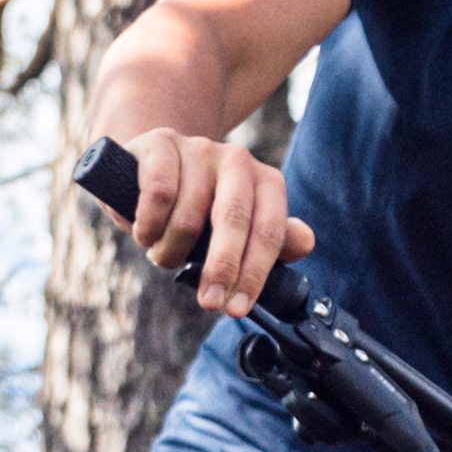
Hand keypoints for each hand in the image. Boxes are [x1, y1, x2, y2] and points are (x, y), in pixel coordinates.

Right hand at [117, 123, 312, 315]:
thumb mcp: (239, 228)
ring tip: (164, 255)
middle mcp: (238, 160)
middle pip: (234, 219)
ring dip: (171, 251)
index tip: (236, 309)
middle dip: (222, 268)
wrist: (156, 166)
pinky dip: (148, 226)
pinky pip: (158, 194)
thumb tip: (305, 242)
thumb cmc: (202, 207)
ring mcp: (200, 148)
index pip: (269, 231)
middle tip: (209, 302)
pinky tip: (146, 234)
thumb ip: (273, 239)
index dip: (253, 275)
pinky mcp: (162, 142)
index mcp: (266, 182)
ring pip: (188, 216)